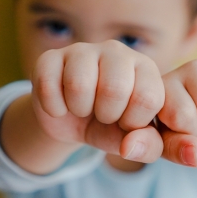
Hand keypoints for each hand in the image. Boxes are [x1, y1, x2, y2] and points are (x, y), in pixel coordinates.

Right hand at [31, 40, 164, 160]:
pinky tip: (61, 105)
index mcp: (144, 68)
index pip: (148, 97)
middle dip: (106, 115)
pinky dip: (53, 108)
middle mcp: (116, 51)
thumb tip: (129, 147)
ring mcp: (82, 50)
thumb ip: (147, 145)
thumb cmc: (111, 126)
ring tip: (83, 108)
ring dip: (79, 109)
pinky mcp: (50, 56)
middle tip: (103, 115)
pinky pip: (48, 85)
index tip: (125, 122)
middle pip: (114, 88)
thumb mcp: (133, 139)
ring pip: (79, 84)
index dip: (133, 121)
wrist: (73, 121)